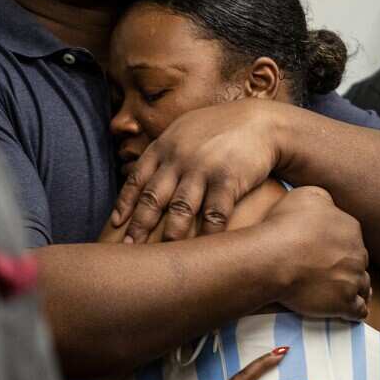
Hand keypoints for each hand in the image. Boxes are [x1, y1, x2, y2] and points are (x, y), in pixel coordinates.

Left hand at [112, 98, 284, 242]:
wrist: (262, 122)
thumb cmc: (222, 129)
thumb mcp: (187, 129)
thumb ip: (165, 151)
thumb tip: (142, 171)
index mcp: (165, 146)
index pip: (138, 179)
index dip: (125, 204)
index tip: (117, 226)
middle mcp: (179, 158)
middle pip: (153, 198)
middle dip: (139, 227)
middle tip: (128, 250)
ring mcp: (202, 169)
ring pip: (179, 210)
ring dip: (168, 236)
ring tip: (162, 258)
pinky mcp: (227, 180)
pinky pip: (213, 214)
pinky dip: (206, 236)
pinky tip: (201, 253)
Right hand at [265, 186, 369, 320]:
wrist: (273, 259)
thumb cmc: (284, 225)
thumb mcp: (306, 195)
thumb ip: (325, 200)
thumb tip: (330, 206)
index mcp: (350, 228)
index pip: (351, 237)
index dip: (339, 244)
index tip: (326, 250)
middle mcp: (357, 253)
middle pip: (358, 261)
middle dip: (348, 265)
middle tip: (331, 271)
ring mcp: (353, 280)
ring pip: (363, 286)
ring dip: (355, 288)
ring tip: (343, 292)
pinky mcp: (344, 303)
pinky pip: (359, 311)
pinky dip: (356, 311)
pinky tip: (350, 311)